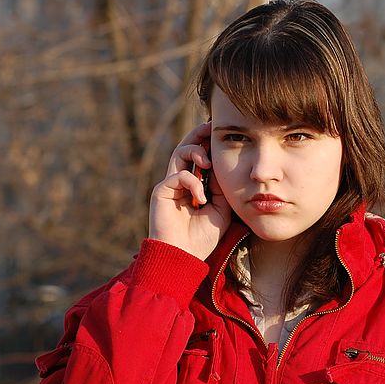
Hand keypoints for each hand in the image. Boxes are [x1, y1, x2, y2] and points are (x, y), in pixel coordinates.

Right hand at [148, 122, 231, 260]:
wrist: (183, 257)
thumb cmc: (202, 238)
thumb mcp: (221, 209)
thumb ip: (221, 188)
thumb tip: (223, 166)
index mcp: (194, 185)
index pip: (200, 157)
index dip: (208, 143)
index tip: (222, 133)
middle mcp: (180, 182)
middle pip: (186, 148)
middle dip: (199, 135)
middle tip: (211, 127)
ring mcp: (170, 186)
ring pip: (179, 154)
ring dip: (195, 151)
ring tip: (209, 161)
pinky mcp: (161, 192)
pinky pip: (178, 176)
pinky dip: (193, 183)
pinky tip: (202, 199)